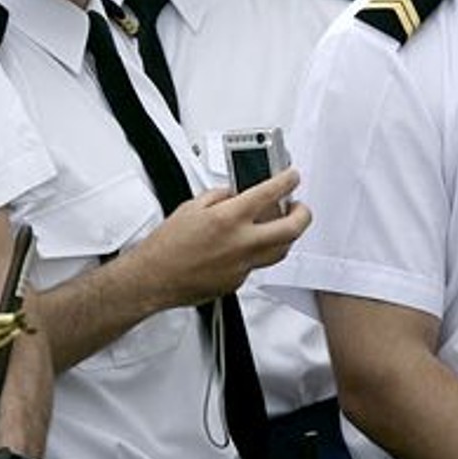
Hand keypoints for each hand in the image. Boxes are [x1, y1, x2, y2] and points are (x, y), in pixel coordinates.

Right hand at [135, 169, 310, 309]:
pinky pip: (257, 264)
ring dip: (287, 235)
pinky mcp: (238, 281)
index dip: (287, 181)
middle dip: (303, 213)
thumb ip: (219, 197)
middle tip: (299, 206)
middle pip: (291, 228)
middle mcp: (241, 242)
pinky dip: (257, 252)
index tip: (292, 177)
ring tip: (282, 225)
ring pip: (281, 250)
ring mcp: (242, 265)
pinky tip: (247, 245)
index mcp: (229, 218)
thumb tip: (235, 193)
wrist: (154, 278)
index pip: (270, 193)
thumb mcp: (191, 207)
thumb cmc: (166, 246)